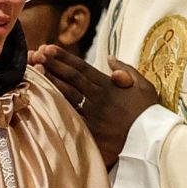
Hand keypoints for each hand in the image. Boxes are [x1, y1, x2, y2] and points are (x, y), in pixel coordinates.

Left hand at [36, 45, 159, 167]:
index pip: (83, 68)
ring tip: (35, 70)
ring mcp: (93, 114)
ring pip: (67, 95)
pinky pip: (70, 116)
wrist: (151, 139)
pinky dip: (57, 107)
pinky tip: (44, 100)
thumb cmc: (149, 112)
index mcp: (110, 86)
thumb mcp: (144, 86)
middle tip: (35, 54)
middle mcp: (98, 97)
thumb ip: (127, 70)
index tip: (49, 48)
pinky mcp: (90, 130)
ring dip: (50, 81)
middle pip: (71, 78)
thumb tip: (110, 58)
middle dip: (52, 65)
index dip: (65, 58)